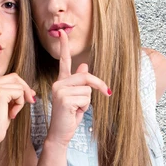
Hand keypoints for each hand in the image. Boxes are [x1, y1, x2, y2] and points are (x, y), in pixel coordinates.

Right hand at [0, 33, 35, 145]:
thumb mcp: (6, 106)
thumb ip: (13, 95)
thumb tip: (31, 92)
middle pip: (16, 77)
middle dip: (25, 90)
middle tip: (28, 103)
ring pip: (19, 85)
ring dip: (22, 99)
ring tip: (14, 112)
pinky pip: (19, 92)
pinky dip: (20, 103)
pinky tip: (12, 113)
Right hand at [47, 30, 110, 146]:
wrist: (59, 134)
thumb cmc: (69, 117)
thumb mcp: (78, 98)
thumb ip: (80, 82)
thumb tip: (84, 65)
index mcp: (61, 82)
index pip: (64, 61)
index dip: (64, 46)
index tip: (62, 32)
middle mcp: (58, 83)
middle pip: (86, 76)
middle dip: (98, 86)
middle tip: (107, 93)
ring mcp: (59, 90)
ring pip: (88, 90)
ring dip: (88, 102)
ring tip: (76, 110)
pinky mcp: (64, 99)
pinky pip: (86, 98)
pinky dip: (84, 108)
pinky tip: (74, 113)